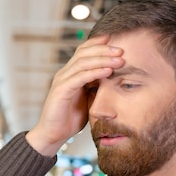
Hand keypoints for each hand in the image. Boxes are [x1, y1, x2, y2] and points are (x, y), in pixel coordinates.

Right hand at [26, 35, 123, 155]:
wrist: (53, 134)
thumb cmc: (70, 118)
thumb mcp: (88, 99)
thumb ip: (96, 86)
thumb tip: (114, 78)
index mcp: (70, 73)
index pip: (83, 51)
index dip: (99, 44)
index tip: (116, 41)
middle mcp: (64, 73)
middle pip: (84, 53)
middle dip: (104, 49)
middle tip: (121, 49)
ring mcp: (61, 81)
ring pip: (83, 62)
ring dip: (103, 59)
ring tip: (119, 60)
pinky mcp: (61, 91)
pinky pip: (80, 77)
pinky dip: (95, 73)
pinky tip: (108, 71)